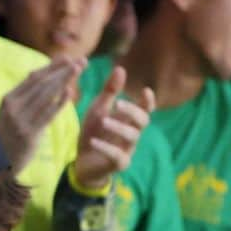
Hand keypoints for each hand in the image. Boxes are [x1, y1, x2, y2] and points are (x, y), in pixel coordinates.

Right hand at [0, 57, 84, 173]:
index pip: (33, 78)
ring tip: (79, 69)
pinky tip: (70, 92)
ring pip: (46, 96)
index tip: (68, 58)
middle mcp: (13, 107)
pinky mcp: (29, 135)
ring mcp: (20, 121)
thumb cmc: (8, 136)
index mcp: (8, 99)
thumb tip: (39, 74)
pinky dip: (59, 103)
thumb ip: (24, 96)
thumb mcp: (11, 113)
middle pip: (42, 84)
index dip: (52, 66)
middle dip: (63, 70)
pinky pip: (47, 115)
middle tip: (81, 61)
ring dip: (64, 80)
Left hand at [73, 65, 155, 189]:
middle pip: (143, 121)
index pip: (145, 109)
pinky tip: (94, 141)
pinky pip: (118, 156)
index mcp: (128, 120)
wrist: (82, 162)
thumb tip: (121, 67)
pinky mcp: (119, 163)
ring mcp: (127, 149)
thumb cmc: (94, 132)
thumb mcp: (98, 109)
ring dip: (119, 127)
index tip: (146, 91)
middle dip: (133, 111)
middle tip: (118, 104)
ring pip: (132, 137)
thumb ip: (110, 91)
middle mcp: (131, 133)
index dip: (148, 101)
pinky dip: (106, 148)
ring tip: (103, 121)